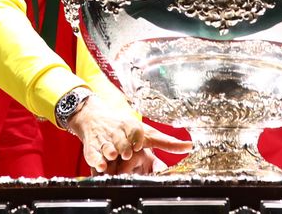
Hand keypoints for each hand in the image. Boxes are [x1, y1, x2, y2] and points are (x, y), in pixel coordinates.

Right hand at [65, 95, 192, 172]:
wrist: (94, 117)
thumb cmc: (126, 128)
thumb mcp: (146, 132)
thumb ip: (167, 142)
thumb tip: (190, 146)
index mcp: (131, 127)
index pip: (135, 131)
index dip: (136, 139)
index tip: (139, 145)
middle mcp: (117, 132)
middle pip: (122, 142)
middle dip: (124, 147)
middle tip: (128, 153)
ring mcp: (104, 139)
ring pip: (108, 147)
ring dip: (110, 151)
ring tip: (113, 156)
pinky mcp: (91, 146)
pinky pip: (93, 154)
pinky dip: (96, 159)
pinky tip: (101, 165)